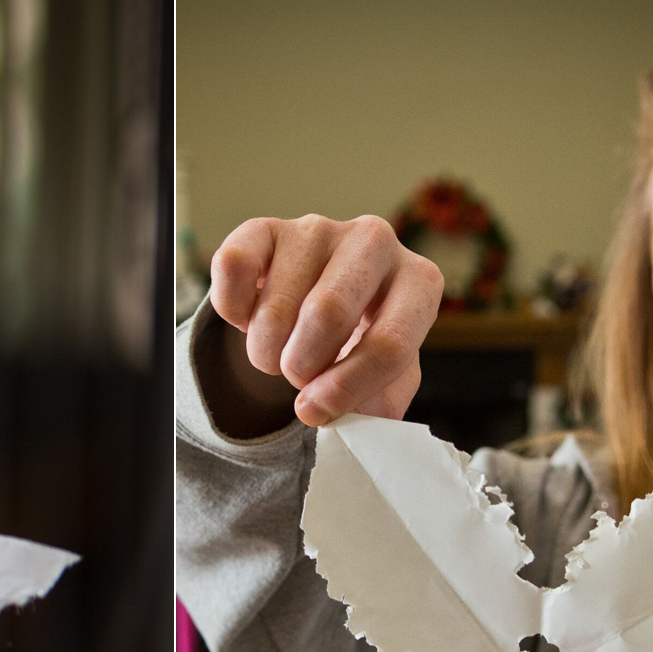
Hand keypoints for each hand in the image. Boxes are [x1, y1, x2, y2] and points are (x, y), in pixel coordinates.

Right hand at [206, 214, 442, 430]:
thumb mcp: (387, 380)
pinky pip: (232, 268)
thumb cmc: (361, 345)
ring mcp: (319, 228)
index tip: (315, 412)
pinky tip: (248, 318)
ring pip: (275, 306)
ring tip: (276, 351)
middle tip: (297, 377)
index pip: (389, 345)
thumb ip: (379, 408)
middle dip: (301, 365)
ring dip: (264, 350)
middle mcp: (376, 241)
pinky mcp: (266, 227)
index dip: (345, 390)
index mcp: (420, 282)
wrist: (319, 306)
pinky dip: (233, 312)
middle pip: (328, 314)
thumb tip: (350, 423)